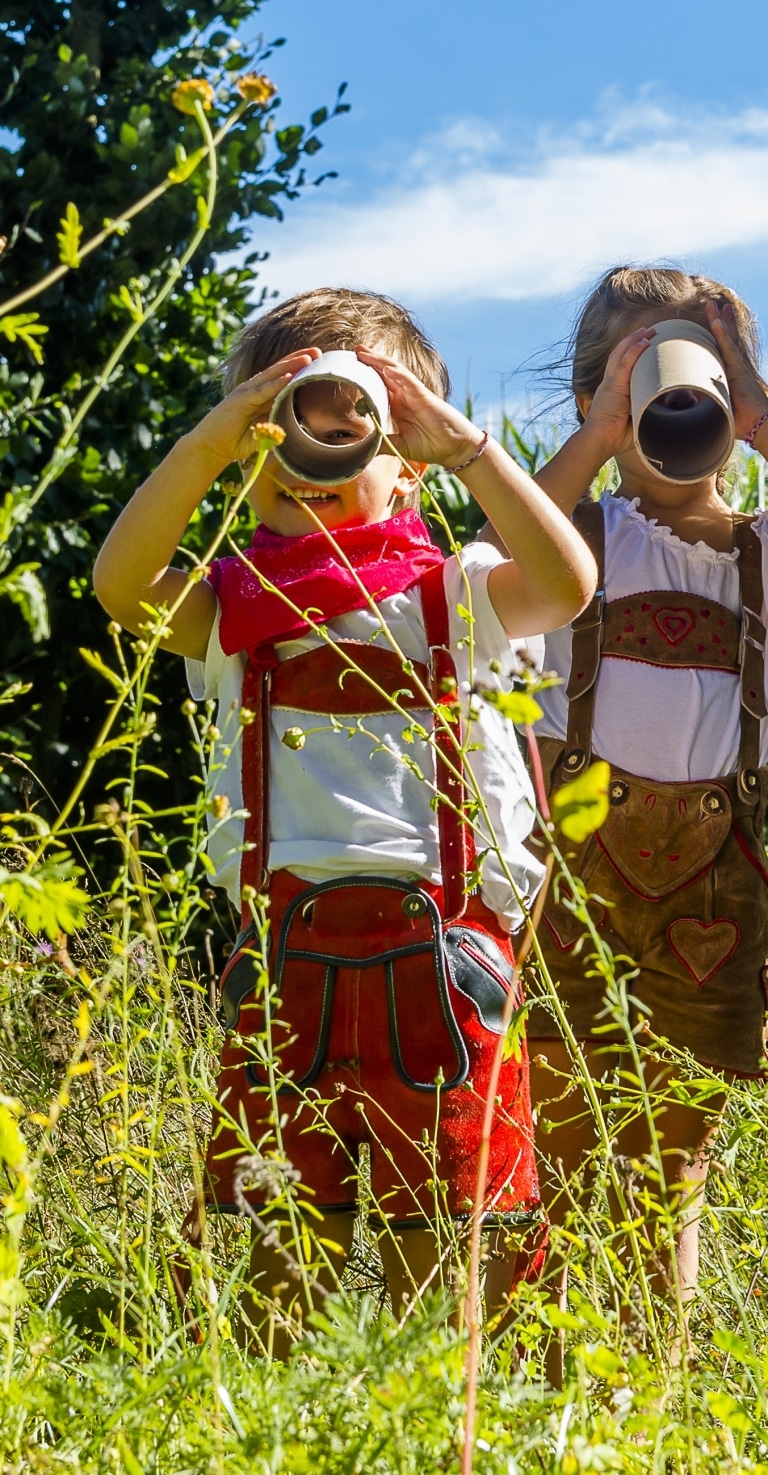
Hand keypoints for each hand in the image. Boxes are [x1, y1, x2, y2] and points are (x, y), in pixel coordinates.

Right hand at [186, 348, 322, 469]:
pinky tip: (289, 376)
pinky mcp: (240, 399)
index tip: (319, 362)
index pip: (284, 377)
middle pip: (281, 370)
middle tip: (319, 351)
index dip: (300, 368)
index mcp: (262, 396)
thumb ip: (277, 428)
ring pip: (273, 375)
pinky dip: (276, 383)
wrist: (212, 447)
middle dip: (300, 359)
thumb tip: (294, 428)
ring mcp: (247, 392)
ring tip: (309, 358)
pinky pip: (262, 389)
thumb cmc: (236, 442)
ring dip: (291, 365)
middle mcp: (255, 389)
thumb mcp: (262, 434)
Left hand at [355, 346, 482, 467]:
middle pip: (384, 373)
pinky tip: (386, 369)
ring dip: (379, 361)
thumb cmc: (431, 446)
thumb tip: (364, 450)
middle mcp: (404, 396)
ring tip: (364, 352)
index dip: (366, 375)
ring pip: (395, 372)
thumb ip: (383, 445)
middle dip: (370, 361)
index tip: (351, 369)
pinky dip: (399, 375)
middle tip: (354, 351)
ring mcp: (414, 394)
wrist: (454, 449)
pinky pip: (410, 382)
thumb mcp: (401, 446)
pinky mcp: (425, 397)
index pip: (379, 385)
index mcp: (398, 405)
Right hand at [578, 326, 655, 457]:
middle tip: (650, 331)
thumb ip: (645, 412)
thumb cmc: (614, 438)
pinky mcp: (612, 387)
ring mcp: (610, 383)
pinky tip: (643, 341)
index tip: (647, 345)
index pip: (623, 366)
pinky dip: (633, 351)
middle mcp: (610, 383)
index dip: (633, 354)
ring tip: (649, 330)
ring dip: (635, 340)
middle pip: (621, 354)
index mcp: (614, 391)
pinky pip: (624, 364)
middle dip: (635, 340)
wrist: (598, 442)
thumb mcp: (634, 420)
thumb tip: (665, 411)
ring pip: (621, 354)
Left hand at [706, 301, 767, 439]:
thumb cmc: (739, 421)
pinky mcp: (739, 371)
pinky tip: (717, 322)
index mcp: (728, 375)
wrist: (759, 425)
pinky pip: (729, 349)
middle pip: (725, 339)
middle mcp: (733, 368)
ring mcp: (736, 367)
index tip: (711, 325)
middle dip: (719, 321)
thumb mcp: (716, 409)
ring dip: (719, 321)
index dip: (716, 337)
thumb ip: (703, 403)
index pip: (720, 351)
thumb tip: (684, 405)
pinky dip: (723, 336)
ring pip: (726, 339)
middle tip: (712, 305)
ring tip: (713, 304)